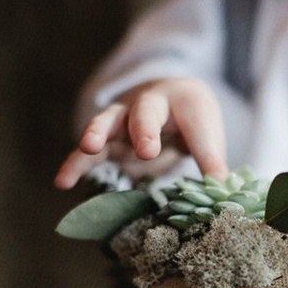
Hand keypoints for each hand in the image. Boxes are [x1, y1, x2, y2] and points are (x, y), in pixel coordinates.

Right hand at [55, 77, 227, 188]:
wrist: (170, 95)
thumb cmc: (191, 119)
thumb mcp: (208, 136)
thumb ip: (213, 161)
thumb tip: (225, 192)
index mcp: (187, 102)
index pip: (198, 127)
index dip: (206, 152)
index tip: (216, 176)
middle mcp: (151, 103)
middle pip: (146, 112)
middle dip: (145, 129)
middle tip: (148, 150)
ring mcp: (124, 118)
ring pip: (108, 121)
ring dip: (99, 133)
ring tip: (89, 147)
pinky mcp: (106, 137)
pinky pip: (88, 151)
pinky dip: (75, 163)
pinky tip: (62, 181)